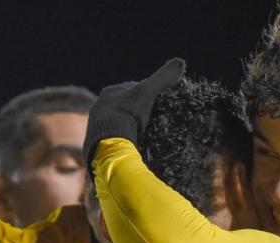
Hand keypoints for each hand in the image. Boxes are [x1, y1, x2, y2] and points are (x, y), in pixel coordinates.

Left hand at [83, 58, 185, 176]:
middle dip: (139, 111)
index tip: (160, 102)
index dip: (149, 94)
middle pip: (126, 106)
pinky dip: (126, 138)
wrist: (110, 143)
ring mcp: (98, 125)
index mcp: (110, 92)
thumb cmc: (128, 114)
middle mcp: (100, 107)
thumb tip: (181, 61)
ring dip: (132, 126)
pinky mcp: (99, 142)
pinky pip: (116, 137)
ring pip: (120, 122)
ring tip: (146, 134)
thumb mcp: (148, 92)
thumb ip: (163, 77)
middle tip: (155, 120)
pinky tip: (135, 144)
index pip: (133, 89)